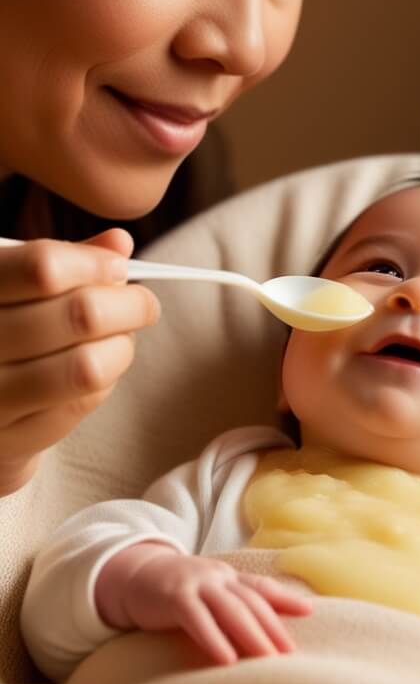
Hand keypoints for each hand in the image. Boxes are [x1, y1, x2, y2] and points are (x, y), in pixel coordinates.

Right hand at [0, 230, 159, 494]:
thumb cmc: (1, 327)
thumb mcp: (16, 285)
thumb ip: (64, 260)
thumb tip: (119, 243)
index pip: (43, 268)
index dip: (95, 264)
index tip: (118, 267)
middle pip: (80, 315)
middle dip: (129, 305)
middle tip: (142, 304)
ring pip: (89, 366)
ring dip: (121, 345)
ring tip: (121, 336)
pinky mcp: (10, 440)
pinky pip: (83, 402)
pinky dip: (105, 378)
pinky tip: (98, 366)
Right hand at [95, 543, 312, 665]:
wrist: (134, 577)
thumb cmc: (178, 591)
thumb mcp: (208, 593)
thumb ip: (232, 604)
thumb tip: (261, 625)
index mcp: (228, 577)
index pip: (261, 588)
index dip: (285, 598)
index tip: (309, 611)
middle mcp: (218, 577)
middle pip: (250, 602)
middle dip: (271, 626)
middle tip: (289, 653)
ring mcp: (197, 584)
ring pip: (230, 609)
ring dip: (251, 634)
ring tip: (267, 658)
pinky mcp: (174, 598)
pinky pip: (197, 619)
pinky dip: (214, 639)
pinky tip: (226, 658)